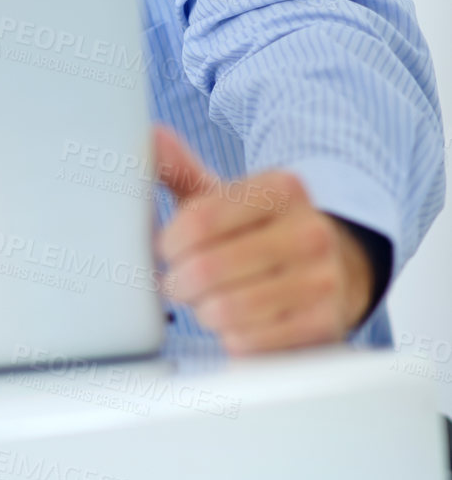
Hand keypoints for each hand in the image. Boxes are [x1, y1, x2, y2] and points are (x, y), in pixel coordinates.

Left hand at [154, 125, 374, 353]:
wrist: (330, 272)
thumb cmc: (259, 234)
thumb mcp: (226, 198)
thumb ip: (182, 170)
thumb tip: (149, 137)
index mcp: (283, 188)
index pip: (199, 219)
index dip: (168, 243)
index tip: (166, 250)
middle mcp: (310, 231)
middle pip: (207, 268)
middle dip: (179, 281)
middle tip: (181, 281)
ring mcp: (321, 280)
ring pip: (224, 310)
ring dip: (202, 311)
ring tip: (208, 300)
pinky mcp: (321, 325)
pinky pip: (247, 342)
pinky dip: (228, 337)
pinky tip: (236, 323)